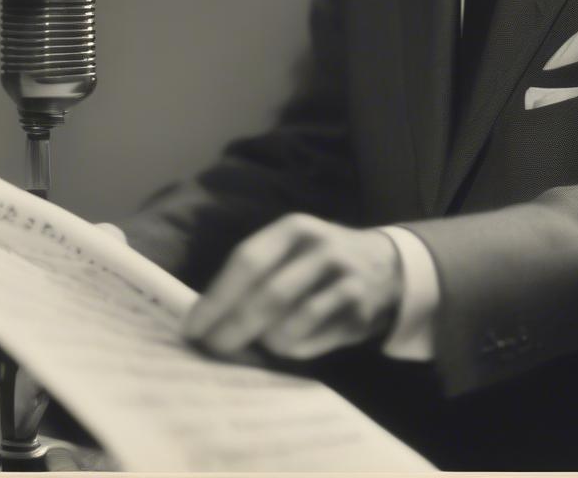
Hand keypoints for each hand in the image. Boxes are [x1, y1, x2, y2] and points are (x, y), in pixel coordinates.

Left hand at [182, 214, 402, 360]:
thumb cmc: (317, 259)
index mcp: (294, 229)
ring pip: (289, 323)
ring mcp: (343, 278)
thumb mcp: (290, 249)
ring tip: (257, 343)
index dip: (217, 297)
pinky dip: (292, 348)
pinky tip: (287, 345)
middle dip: (233, 328)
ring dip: (264, 341)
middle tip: (213, 347)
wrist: (384, 263)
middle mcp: (320, 248)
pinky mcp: (358, 309)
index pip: (247, 261)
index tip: (193, 326)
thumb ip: (256, 273)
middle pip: (266, 296)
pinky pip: (312, 340)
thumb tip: (206, 315)